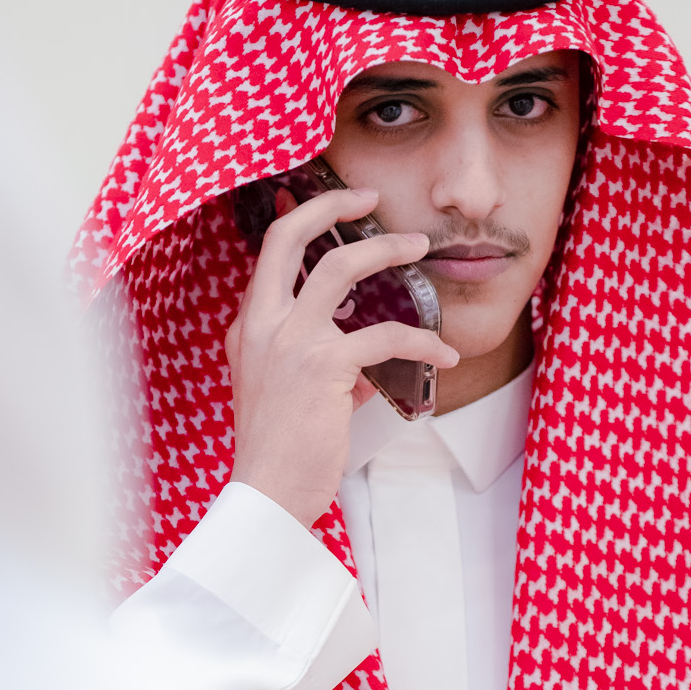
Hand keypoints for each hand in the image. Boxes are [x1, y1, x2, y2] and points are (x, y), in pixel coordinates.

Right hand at [225, 187, 458, 529]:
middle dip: (330, 206)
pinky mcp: (323, 368)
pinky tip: (443, 355)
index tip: (337, 207)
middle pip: (288, 237)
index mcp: (247, 328)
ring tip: (417, 246)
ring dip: (385, 249)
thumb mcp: (281, 392)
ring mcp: (289, 342)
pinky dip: (422, 341)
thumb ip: (315, 362)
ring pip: (340, 270)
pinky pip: (384, 335)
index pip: (270, 254)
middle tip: (368, 196)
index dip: (302, 220)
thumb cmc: (277, 450)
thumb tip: (364, 358)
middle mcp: (261, 325)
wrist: (267, 493)